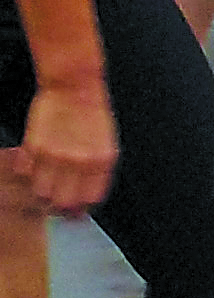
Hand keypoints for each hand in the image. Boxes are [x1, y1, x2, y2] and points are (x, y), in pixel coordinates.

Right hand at [7, 79, 114, 217]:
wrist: (75, 87)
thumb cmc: (92, 113)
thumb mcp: (106, 143)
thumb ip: (96, 171)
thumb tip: (86, 198)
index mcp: (101, 161)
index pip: (90, 200)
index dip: (80, 208)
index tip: (74, 210)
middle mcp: (79, 161)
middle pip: (63, 202)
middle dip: (58, 205)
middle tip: (55, 200)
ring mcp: (55, 154)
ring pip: (40, 192)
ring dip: (40, 190)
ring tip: (43, 181)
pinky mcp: (34, 146)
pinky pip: (24, 172)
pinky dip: (26, 173)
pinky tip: (33, 164)